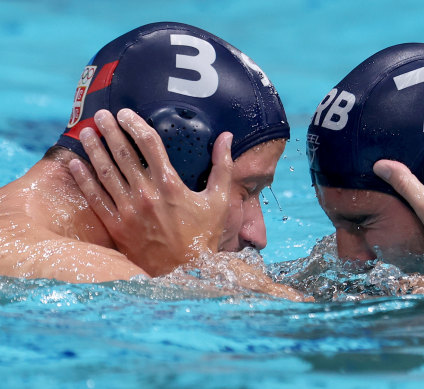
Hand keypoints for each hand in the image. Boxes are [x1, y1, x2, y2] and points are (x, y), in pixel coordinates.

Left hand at [69, 109, 232, 276]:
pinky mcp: (117, 226)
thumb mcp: (220, 201)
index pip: (149, 145)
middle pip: (123, 154)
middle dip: (110, 131)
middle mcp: (146, 194)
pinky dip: (84, 180)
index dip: (135, 125)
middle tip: (100, 115)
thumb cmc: (205, 236)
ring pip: (106, 173)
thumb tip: (226, 137)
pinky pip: (95, 199)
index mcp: (170, 185)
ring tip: (85, 133)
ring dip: (94, 150)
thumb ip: (223, 167)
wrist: (186, 271)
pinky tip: (75, 164)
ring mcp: (129, 211)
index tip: (125, 113)